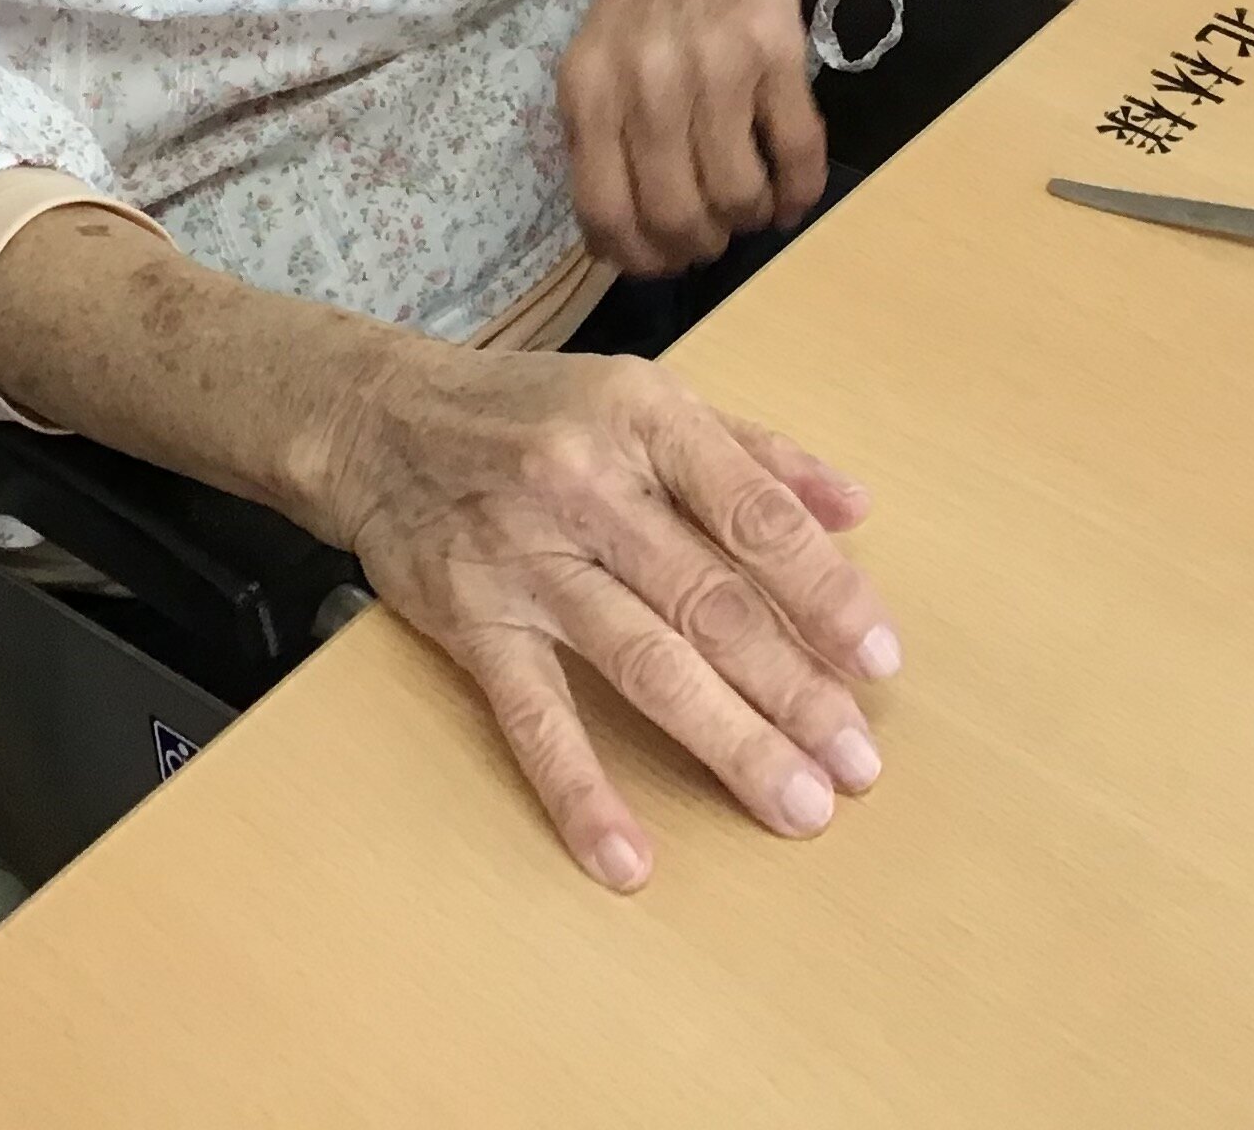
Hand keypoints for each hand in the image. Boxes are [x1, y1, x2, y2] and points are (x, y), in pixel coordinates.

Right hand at [314, 339, 898, 889]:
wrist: (375, 422)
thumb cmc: (533, 412)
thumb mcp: (646, 397)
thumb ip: (754, 453)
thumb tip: (856, 509)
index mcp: (645, 419)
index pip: (752, 511)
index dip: (822, 588)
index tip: (879, 656)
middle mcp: (587, 486)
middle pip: (707, 599)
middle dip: (793, 687)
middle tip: (857, 763)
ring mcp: (525, 559)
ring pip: (641, 661)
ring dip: (726, 739)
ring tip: (795, 804)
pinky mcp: (471, 623)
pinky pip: (533, 717)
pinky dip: (579, 790)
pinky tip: (627, 857)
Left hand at [561, 0, 850, 273]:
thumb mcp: (600, 51)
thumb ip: (604, 133)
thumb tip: (630, 233)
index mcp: (588, 90)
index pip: (604, 214)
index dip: (642, 257)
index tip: (666, 259)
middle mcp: (643, 84)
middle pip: (676, 217)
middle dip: (702, 244)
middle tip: (717, 233)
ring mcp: (711, 68)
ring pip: (737, 194)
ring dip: (753, 216)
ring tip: (756, 201)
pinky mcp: (775, 52)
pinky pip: (795, 153)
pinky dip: (801, 188)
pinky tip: (797, 189)